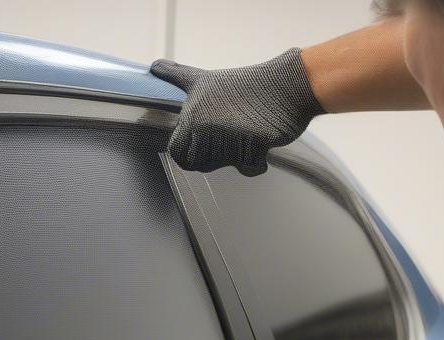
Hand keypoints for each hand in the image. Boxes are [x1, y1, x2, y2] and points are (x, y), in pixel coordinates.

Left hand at [150, 48, 323, 175]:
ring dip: (238, 156)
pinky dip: (256, 161)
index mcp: (192, 112)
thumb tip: (154, 66)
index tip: (204, 143)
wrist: (288, 85)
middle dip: (216, 156)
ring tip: (247, 130)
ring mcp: (227, 136)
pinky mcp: (251, 145)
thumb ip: (179, 77)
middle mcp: (205, 124)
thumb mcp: (205, 79)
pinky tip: (261, 139)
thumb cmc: (249, 86)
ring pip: (225, 166)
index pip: (177, 152)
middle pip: (200, 164)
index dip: (190, 153)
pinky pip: (248, 168)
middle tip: (231, 134)